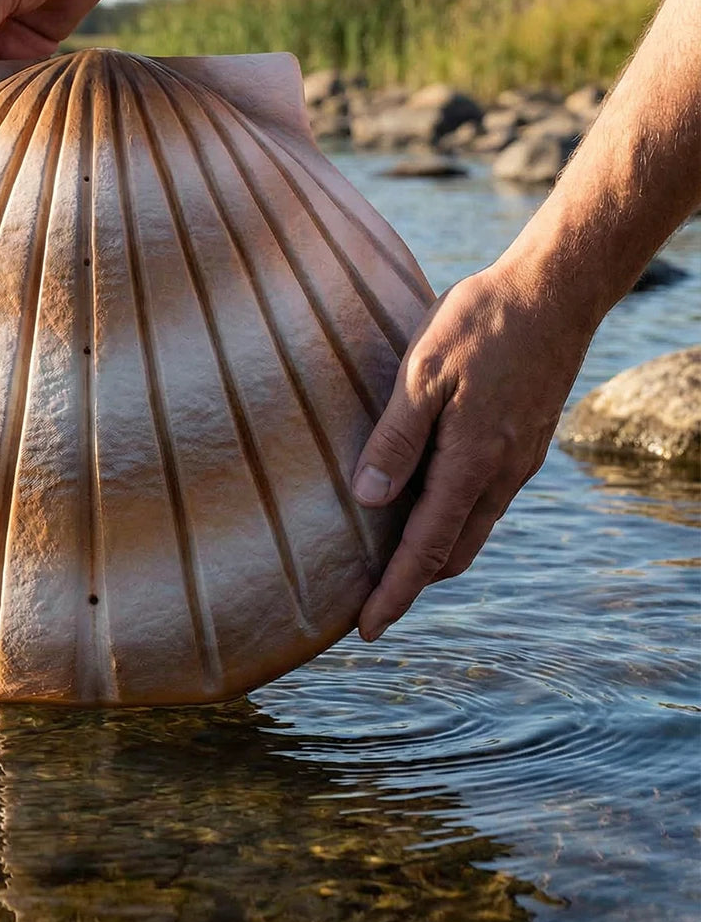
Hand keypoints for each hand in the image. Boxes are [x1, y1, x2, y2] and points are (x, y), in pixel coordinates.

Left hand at [351, 262, 592, 641]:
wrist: (555, 291)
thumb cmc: (480, 324)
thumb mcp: (421, 373)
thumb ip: (396, 439)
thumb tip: (369, 500)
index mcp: (472, 463)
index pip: (426, 549)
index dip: (394, 592)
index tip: (366, 630)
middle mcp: (502, 474)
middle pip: (453, 552)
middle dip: (413, 583)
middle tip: (369, 598)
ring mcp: (519, 461)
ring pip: (472, 529)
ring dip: (433, 551)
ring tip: (389, 557)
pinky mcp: (525, 443)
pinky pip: (485, 500)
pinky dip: (453, 519)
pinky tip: (424, 501)